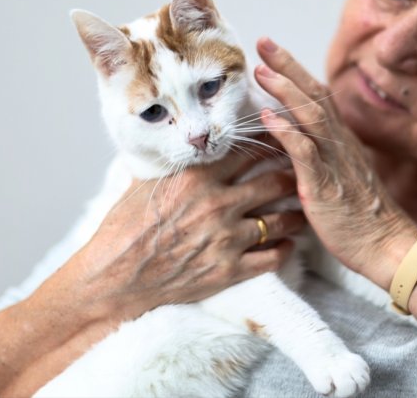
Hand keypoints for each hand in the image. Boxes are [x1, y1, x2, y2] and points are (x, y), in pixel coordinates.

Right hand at [75, 147, 304, 320]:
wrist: (114, 278)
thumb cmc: (124, 228)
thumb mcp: (145, 183)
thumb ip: (174, 163)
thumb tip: (184, 142)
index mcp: (198, 179)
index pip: (248, 152)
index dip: (270, 143)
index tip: (282, 140)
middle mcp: (218, 206)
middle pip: (273, 183)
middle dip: (291, 176)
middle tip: (301, 172)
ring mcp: (226, 240)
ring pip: (279, 221)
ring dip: (295, 214)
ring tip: (302, 209)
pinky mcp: (228, 270)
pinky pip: (271, 257)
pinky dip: (285, 249)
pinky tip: (289, 244)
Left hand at [254, 37, 416, 288]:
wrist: (386, 246)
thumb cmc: (362, 217)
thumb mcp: (341, 179)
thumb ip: (321, 158)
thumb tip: (294, 143)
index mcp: (342, 142)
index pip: (318, 98)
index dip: (296, 74)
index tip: (273, 54)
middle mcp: (340, 144)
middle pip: (314, 95)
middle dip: (288, 67)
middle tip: (263, 42)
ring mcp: (334, 162)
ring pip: (311, 116)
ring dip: (286, 90)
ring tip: (261, 70)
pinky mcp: (325, 185)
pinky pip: (305, 153)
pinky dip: (286, 132)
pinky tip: (267, 118)